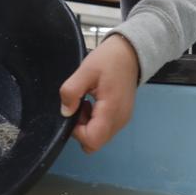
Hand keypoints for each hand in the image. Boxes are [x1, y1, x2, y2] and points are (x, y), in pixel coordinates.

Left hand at [58, 34, 140, 153]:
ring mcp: (123, 119)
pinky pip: (105, 128)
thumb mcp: (85, 71)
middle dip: (81, 128)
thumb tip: (65, 112)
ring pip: (99, 136)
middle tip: (79, 105)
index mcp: (111, 111)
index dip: (76, 132)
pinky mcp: (122, 116)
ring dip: (87, 124)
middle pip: (95, 142)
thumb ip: (72, 92)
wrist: (130, 52)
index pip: (92, 140)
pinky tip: (93, 103)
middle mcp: (120, 120)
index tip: (73, 112)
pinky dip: (95, 120)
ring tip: (86, 101)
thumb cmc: (109, 59)